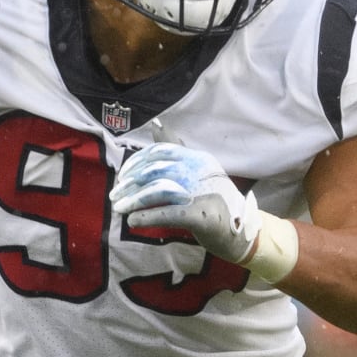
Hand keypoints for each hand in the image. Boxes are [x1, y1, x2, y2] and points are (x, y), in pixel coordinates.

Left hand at [110, 143, 260, 264]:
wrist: (241, 233)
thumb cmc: (214, 200)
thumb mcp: (196, 169)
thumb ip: (176, 148)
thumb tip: (156, 123)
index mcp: (197, 158)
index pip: (159, 153)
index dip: (136, 164)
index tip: (122, 177)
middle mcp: (199, 171)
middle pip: (155, 171)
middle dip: (129, 184)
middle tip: (114, 196)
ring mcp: (201, 192)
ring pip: (157, 191)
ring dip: (133, 201)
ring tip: (120, 209)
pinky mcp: (201, 216)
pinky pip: (167, 214)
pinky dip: (147, 217)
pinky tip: (133, 221)